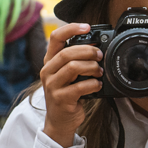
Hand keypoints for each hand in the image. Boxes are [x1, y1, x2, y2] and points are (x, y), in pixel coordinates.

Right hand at [40, 23, 103, 147]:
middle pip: (67, 53)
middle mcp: (47, 71)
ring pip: (72, 67)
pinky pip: (79, 87)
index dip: (71, 29)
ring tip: (99, 72)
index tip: (87, 27)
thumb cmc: (68, 94)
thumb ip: (77, 60)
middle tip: (99, 55)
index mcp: (50, 61)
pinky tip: (97, 85)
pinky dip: (93, 84)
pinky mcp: (60, 98)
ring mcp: (52, 85)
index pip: (55, 37)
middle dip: (87, 51)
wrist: (60, 120)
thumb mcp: (68, 74)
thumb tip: (98, 47)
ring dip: (91, 67)